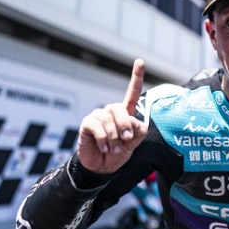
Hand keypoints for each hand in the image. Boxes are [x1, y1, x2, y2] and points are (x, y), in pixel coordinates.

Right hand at [77, 59, 147, 173]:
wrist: (103, 167)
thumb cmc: (119, 153)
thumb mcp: (134, 143)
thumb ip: (138, 131)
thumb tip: (134, 122)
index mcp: (125, 113)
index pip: (132, 92)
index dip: (136, 77)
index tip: (140, 61)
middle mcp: (111, 111)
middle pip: (120, 109)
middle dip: (125, 126)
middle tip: (127, 140)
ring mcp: (98, 116)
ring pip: (109, 120)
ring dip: (114, 138)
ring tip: (114, 149)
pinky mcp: (88, 124)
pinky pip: (98, 127)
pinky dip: (104, 139)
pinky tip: (104, 147)